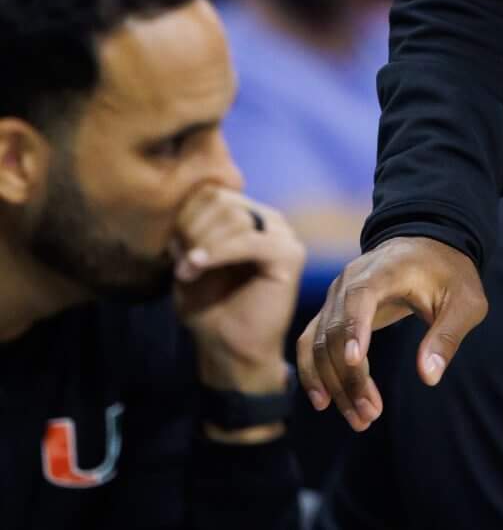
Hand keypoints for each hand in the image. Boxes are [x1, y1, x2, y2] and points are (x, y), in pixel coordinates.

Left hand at [170, 188, 304, 394]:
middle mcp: (268, 220)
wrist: (231, 351)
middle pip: (220, 200)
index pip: (211, 193)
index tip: (172, 248)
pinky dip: (217, 253)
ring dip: (202, 245)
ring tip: (187, 272)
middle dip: (192, 229)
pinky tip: (196, 267)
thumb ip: (187, 235)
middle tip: (181, 262)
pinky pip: (249, 241)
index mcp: (247, 218)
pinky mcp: (290, 256)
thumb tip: (175, 210)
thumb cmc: (210, 309)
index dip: (184, 215)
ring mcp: (283, 235)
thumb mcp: (189, 264)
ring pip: (233, 218)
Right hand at [297, 235, 486, 431]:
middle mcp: (349, 281)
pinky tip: (325, 402)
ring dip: (333, 384)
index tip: (355, 360)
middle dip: (349, 377)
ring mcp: (335, 297)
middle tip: (370, 415)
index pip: (359, 296)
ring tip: (359, 418)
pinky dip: (314, 373)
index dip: (354, 326)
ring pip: (318, 344)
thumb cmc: (450, 275)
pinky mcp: (330, 312)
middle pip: (335, 331)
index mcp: (384, 270)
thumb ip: (448, 334)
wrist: (428, 248)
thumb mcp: (465, 301)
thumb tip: (429, 376)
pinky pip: (310, 344)